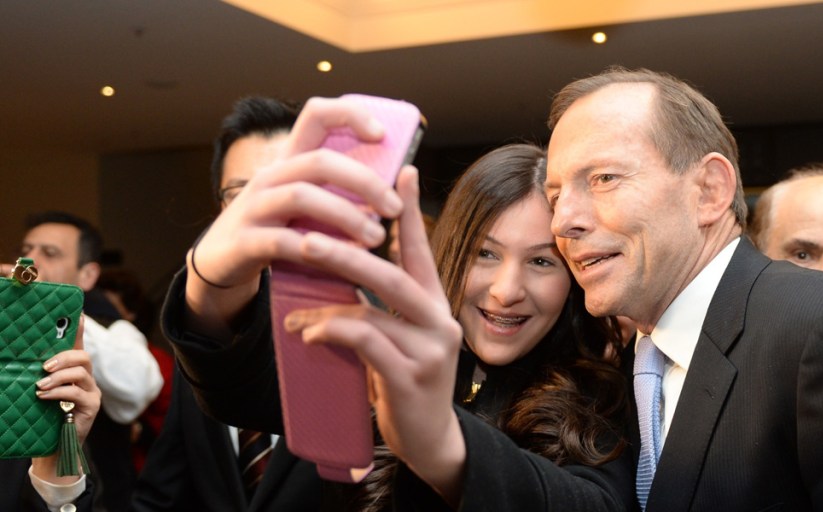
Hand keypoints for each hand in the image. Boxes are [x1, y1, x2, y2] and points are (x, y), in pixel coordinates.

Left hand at [32, 315, 100, 483]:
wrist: (53, 447)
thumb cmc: (44, 417)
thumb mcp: (41, 392)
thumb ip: (39, 377)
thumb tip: (22, 362)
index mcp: (74, 372)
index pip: (78, 346)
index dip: (79, 330)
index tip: (77, 314)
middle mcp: (86, 379)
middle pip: (83, 356)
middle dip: (63, 357)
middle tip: (44, 366)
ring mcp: (92, 392)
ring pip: (82, 372)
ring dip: (58, 377)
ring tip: (40, 385)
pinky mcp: (92, 406)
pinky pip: (77, 392)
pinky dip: (58, 392)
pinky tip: (44, 396)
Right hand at [185, 96, 405, 335]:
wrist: (221, 263)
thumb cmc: (279, 229)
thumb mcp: (306, 203)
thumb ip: (339, 189)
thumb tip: (400, 177)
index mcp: (290, 160)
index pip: (316, 115)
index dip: (350, 114)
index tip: (382, 134)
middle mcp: (270, 176)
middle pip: (320, 161)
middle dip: (364, 182)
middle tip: (394, 208)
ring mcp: (253, 207)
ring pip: (302, 197)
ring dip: (346, 216)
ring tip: (376, 237)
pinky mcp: (244, 242)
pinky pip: (283, 242)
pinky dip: (316, 250)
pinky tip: (342, 262)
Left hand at [283, 166, 467, 503]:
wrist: (429, 438)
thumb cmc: (404, 381)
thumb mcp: (397, 338)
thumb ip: (379, 308)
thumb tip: (335, 276)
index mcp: (435, 304)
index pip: (421, 251)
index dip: (409, 211)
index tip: (401, 170)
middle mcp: (440, 320)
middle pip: (394, 273)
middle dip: (349, 249)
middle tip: (308, 235)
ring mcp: (429, 349)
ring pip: (375, 307)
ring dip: (329, 298)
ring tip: (296, 296)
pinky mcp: (411, 377)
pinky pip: (365, 342)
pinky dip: (331, 332)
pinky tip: (307, 334)